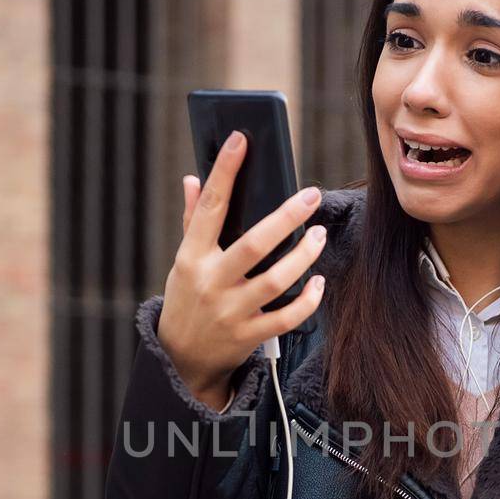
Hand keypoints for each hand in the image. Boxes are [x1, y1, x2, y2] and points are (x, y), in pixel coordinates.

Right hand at [157, 130, 328, 402]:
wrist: (180, 359)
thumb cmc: (187, 299)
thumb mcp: (183, 262)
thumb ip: (192, 221)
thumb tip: (192, 179)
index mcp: (192, 257)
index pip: (210, 207)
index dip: (224, 171)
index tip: (241, 139)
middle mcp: (210, 282)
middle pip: (254, 244)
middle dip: (287, 217)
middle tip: (311, 195)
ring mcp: (230, 311)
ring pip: (277, 280)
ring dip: (305, 256)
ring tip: (319, 236)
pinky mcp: (249, 336)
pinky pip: (286, 317)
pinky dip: (307, 300)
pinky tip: (318, 282)